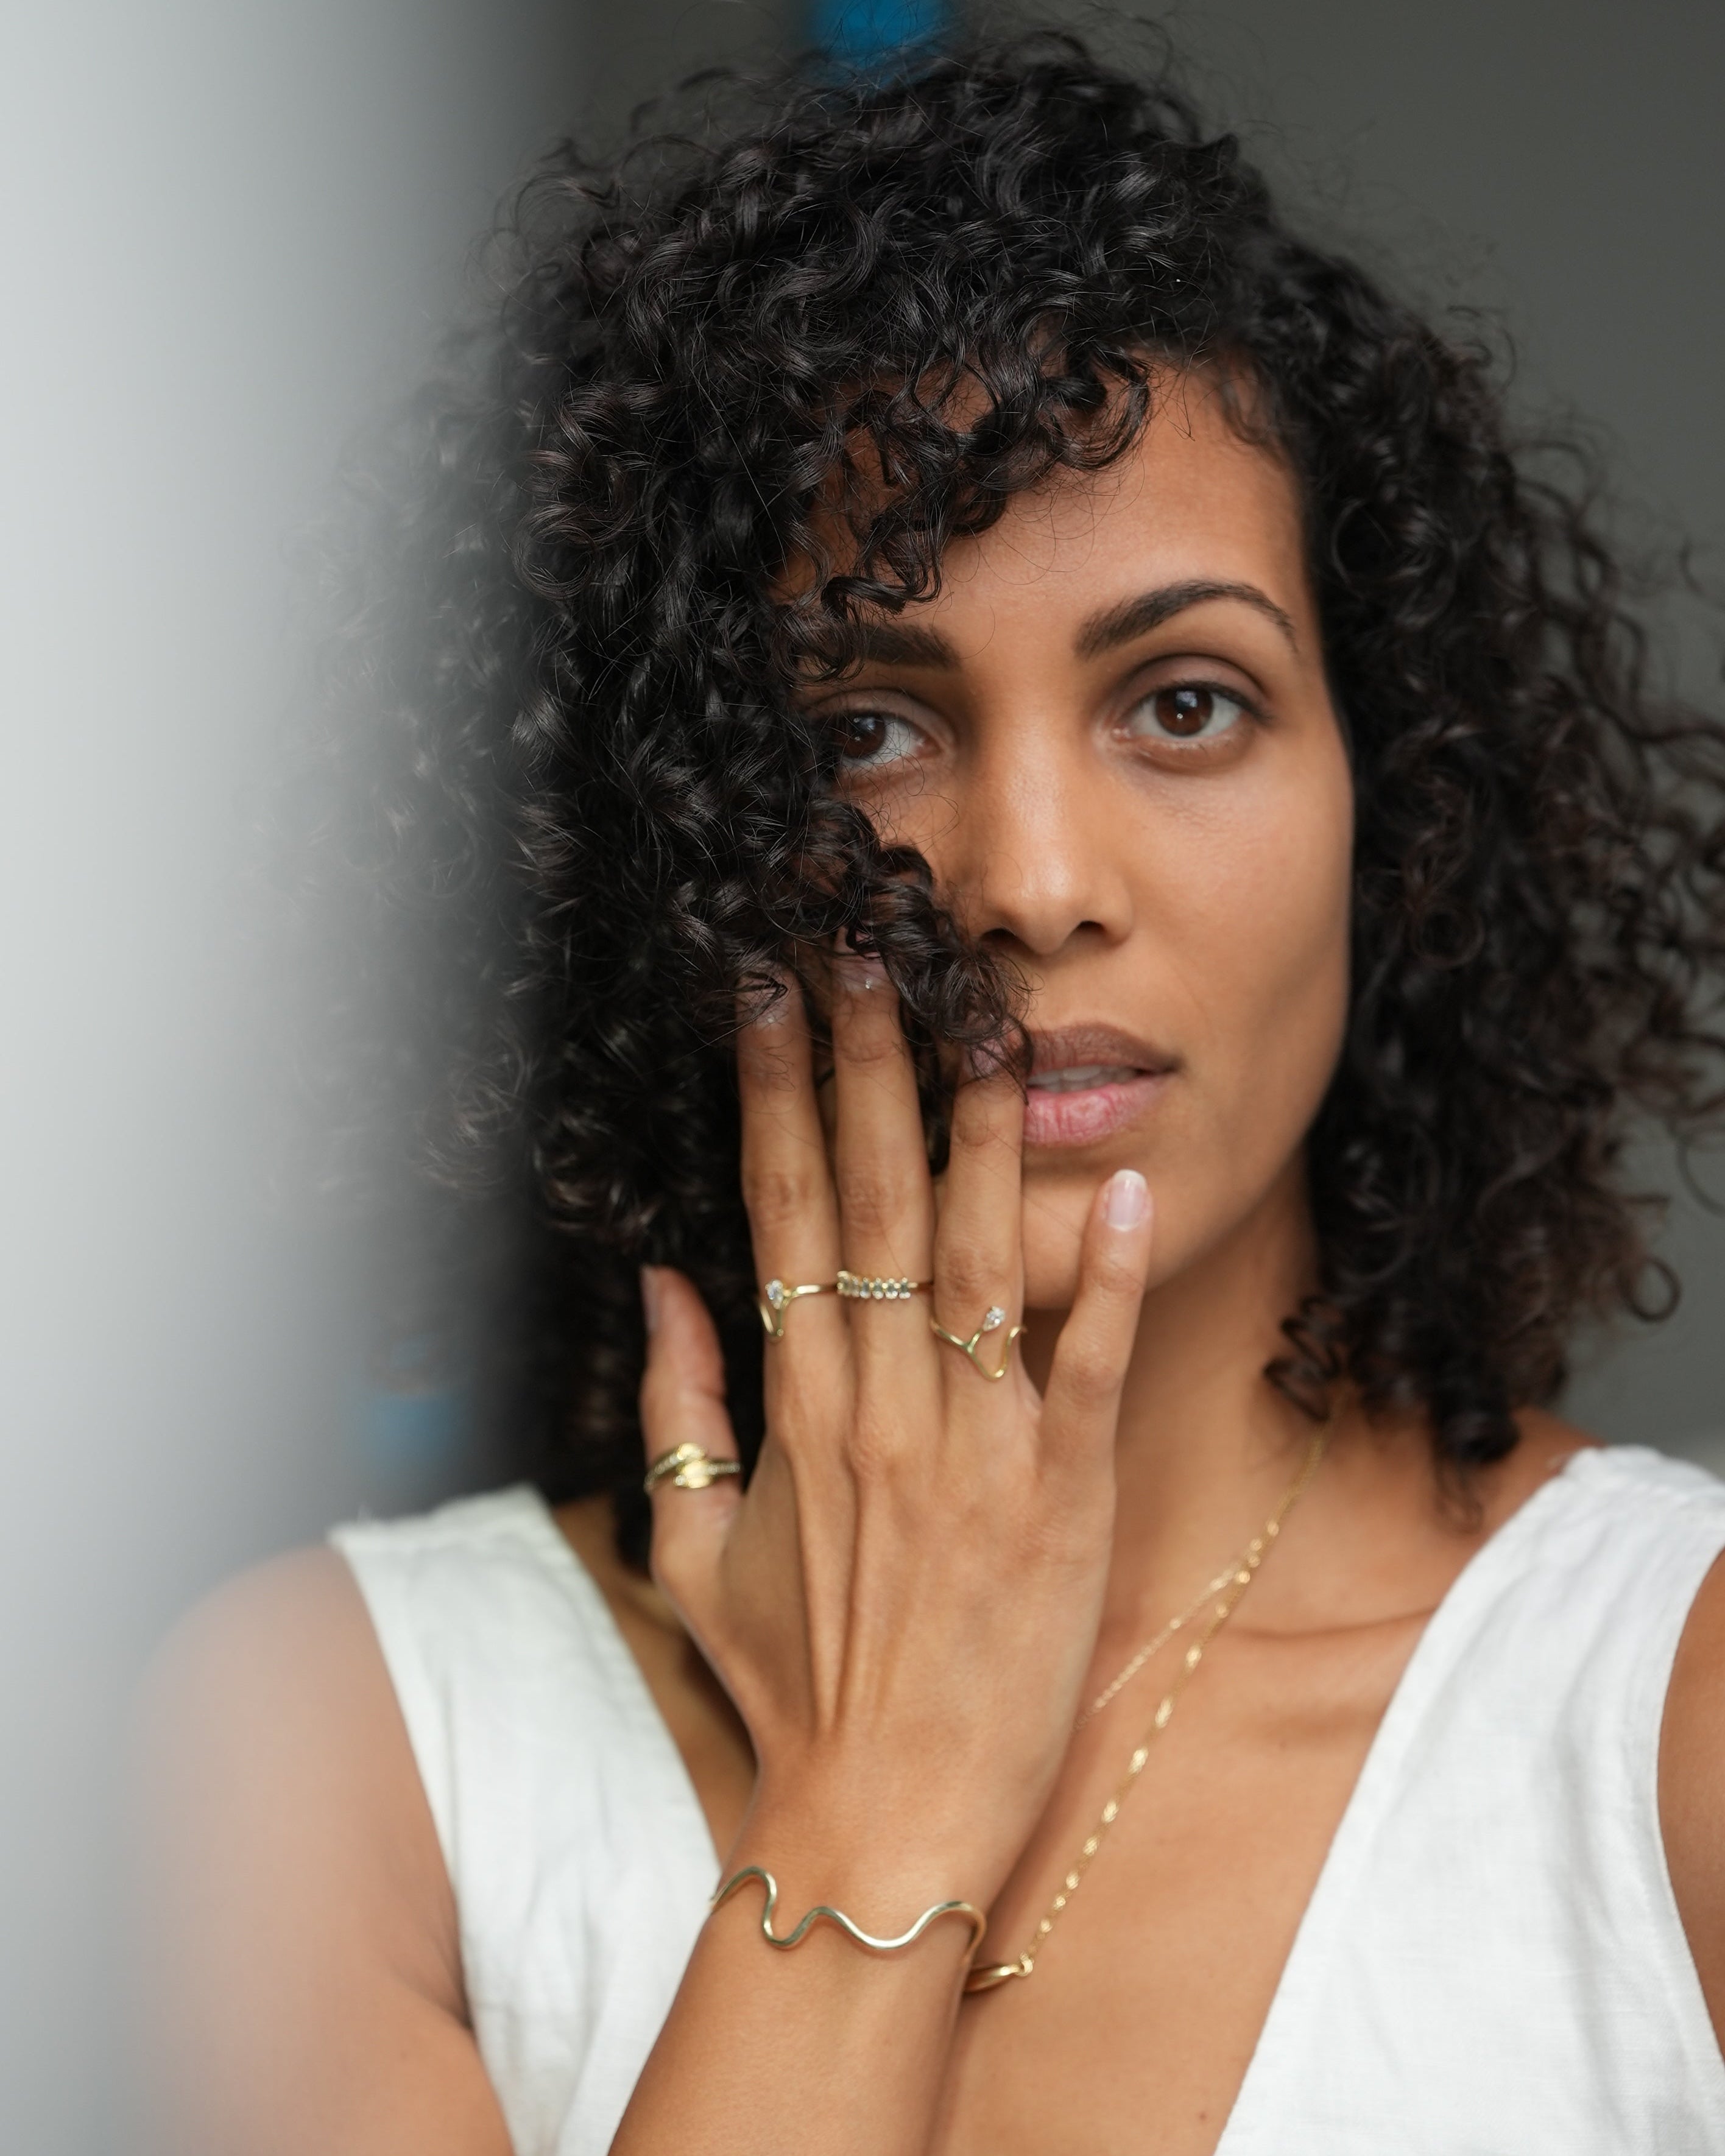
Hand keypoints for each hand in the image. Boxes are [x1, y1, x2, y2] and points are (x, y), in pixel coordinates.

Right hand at [638, 953, 1153, 1927]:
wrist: (883, 1818)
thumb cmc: (795, 1685)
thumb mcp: (696, 1550)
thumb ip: (678, 1409)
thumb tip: (660, 1283)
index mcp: (795, 1403)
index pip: (779, 1209)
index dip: (777, 1091)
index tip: (774, 992)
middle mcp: (877, 1403)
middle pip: (870, 1200)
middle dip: (869, 1065)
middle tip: (874, 947)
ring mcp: (972, 1448)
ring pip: (976, 1258)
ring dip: (982, 1134)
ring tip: (989, 1020)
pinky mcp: (1059, 1501)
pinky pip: (1083, 1370)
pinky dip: (1104, 1279)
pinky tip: (1124, 1184)